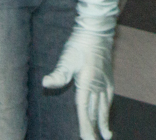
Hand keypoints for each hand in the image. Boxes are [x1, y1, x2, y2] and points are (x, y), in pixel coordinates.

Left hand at [43, 0, 125, 138]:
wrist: (97, 27)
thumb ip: (59, 73)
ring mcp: (105, 79)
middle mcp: (98, 83)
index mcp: (88, 82)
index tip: (86, 139)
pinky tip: (107, 110)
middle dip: (96, 128)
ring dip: (105, 120)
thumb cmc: (80, 42)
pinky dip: (108, 107)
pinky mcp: (108, 74)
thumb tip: (46, 82)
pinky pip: (109, 96)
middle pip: (97, 111)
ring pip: (105, 105)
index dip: (86, 126)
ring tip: (107, 134)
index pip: (86, 110)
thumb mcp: (67, 57)